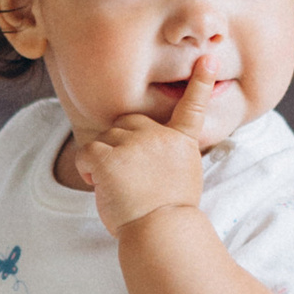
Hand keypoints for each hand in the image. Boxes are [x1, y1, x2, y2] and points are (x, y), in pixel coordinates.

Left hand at [78, 53, 221, 239]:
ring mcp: (136, 144)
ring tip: (117, 188)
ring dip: (103, 160)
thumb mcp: (179, 181)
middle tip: (128, 178)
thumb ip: (167, 159)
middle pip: (129, 123)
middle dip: (121, 145)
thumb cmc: (167, 218)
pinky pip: (87, 152)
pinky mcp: (111, 156)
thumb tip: (146, 157)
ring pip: (105, 138)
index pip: (192, 108)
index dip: (201, 83)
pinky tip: (100, 186)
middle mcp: (161, 137)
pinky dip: (87, 169)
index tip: (207, 59)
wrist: (162, 234)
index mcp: (182, 143)